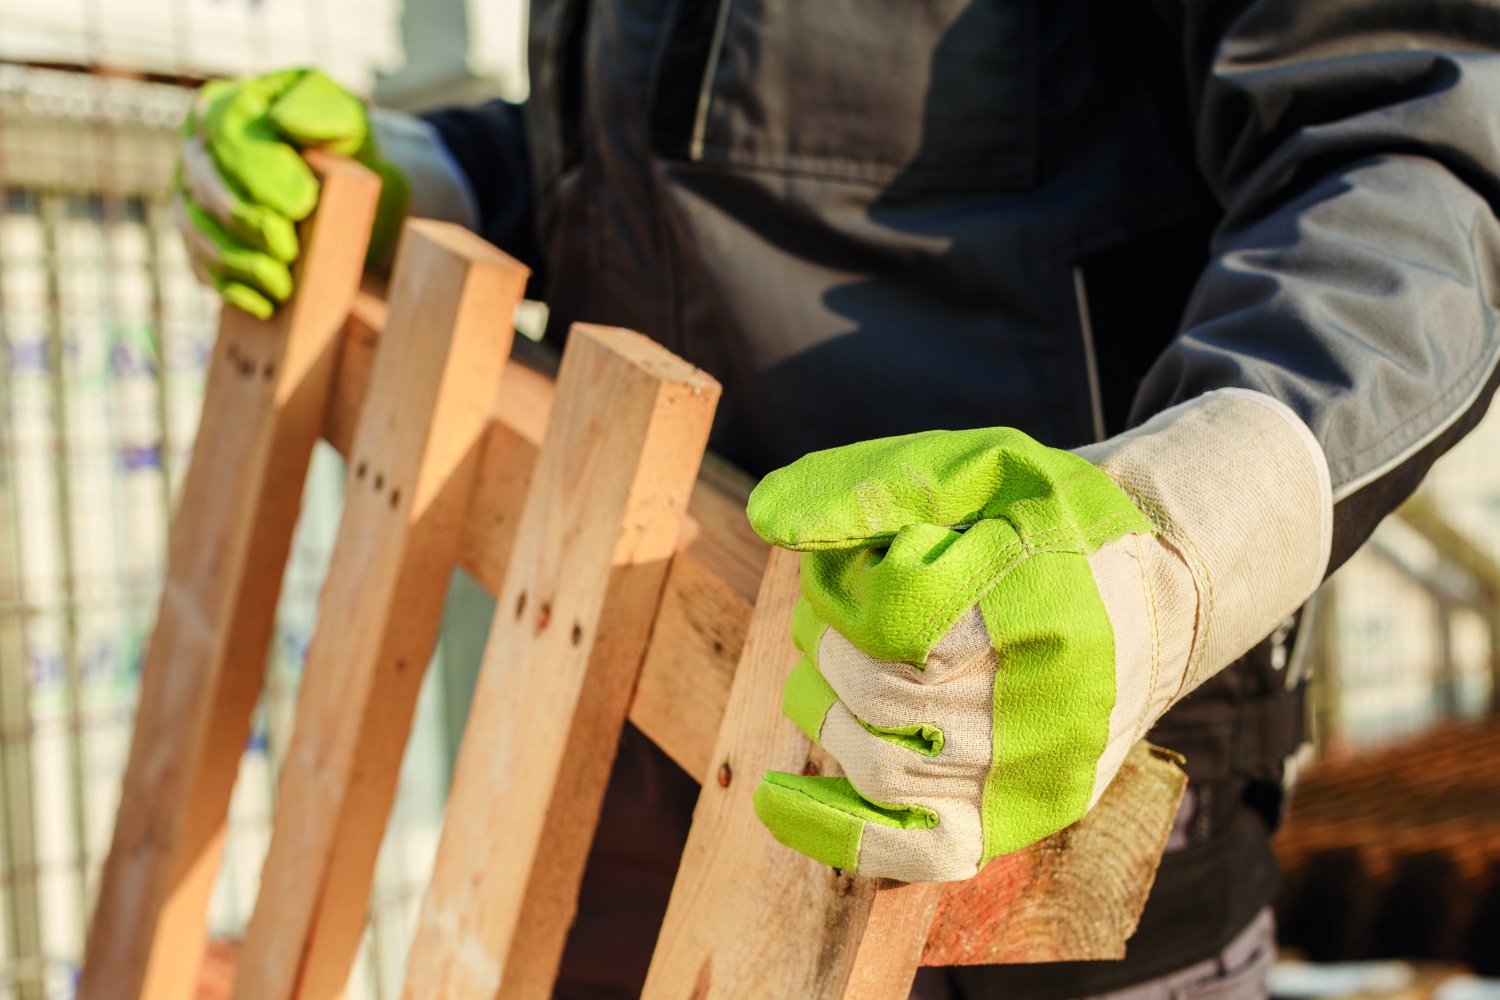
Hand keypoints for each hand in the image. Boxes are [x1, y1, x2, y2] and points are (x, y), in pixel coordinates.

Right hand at [174, 69, 408, 318]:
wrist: (351, 180)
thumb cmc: (345, 142)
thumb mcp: (346, 115)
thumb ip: (321, 110)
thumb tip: (285, 121)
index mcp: (226, 105)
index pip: (224, 133)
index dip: (259, 171)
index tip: (305, 203)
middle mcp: (198, 149)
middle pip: (201, 184)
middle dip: (243, 221)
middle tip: (289, 249)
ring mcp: (191, 195)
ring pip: (193, 229)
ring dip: (235, 262)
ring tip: (282, 286)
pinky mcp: (201, 238)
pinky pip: (200, 265)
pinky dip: (229, 288)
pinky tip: (265, 305)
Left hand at [745, 389, 1331, 881]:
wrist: (1151, 596)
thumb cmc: (1044, 526)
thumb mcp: (974, 470)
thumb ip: (872, 485)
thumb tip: (767, 519)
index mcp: (1042, 598)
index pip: (892, 611)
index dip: (842, 584)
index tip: (850, 563)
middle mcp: (1048, 700)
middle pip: (876, 689)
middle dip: (826, 641)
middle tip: (830, 610)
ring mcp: (1035, 771)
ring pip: (878, 764)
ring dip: (823, 706)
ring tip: (828, 664)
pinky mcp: (1020, 818)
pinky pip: (914, 853)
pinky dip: (832, 832)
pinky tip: (773, 798)